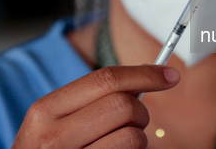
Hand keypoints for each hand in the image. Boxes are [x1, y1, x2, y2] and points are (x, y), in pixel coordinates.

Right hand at [13, 65, 179, 147]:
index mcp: (45, 110)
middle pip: (124, 105)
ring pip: (133, 136)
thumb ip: (91, 99)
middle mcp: (54, 137)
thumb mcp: (55, 121)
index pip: (106, 79)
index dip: (144, 74)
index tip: (169, 76)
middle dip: (140, 110)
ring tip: (118, 144)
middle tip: (134, 120)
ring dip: (138, 138)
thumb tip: (147, 76)